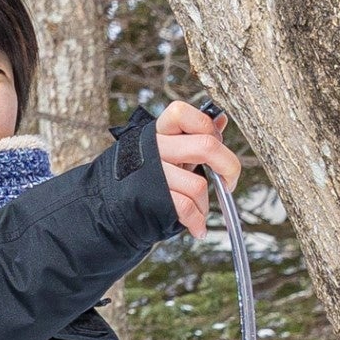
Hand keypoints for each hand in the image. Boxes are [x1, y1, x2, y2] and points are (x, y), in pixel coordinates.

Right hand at [154, 100, 244, 237]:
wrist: (110, 206)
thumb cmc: (145, 175)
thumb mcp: (167, 149)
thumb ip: (194, 135)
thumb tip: (220, 118)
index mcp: (158, 131)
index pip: (183, 113)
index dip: (208, 126)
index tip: (217, 142)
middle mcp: (153, 148)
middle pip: (206, 145)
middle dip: (229, 166)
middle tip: (229, 180)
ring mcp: (152, 174)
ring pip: (198, 184)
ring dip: (206, 203)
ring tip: (200, 210)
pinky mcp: (152, 199)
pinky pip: (187, 208)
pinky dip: (197, 220)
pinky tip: (197, 226)